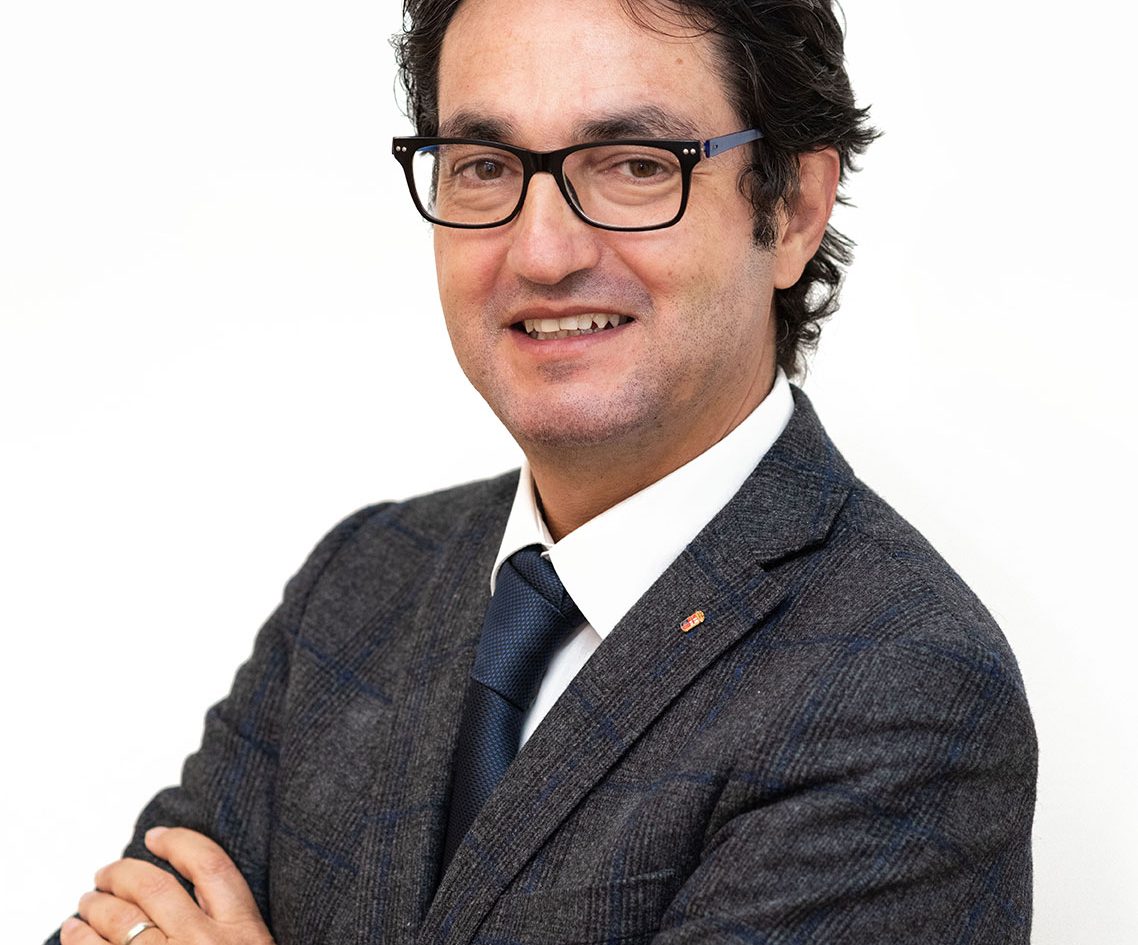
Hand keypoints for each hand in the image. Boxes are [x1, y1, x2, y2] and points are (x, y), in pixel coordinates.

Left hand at [61, 827, 273, 944]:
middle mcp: (204, 944)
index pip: (210, 866)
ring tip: (85, 904)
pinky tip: (74, 934)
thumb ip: (235, 927)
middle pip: (155, 889)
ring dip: (96, 907)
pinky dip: (81, 940)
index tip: (157, 836)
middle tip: (105, 873)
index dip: (180, 843)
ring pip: (121, 921)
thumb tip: (198, 899)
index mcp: (243, 932)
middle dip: (122, 874)